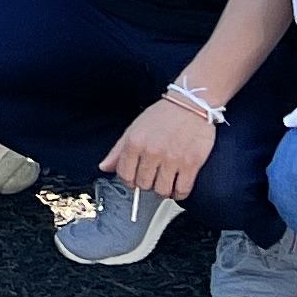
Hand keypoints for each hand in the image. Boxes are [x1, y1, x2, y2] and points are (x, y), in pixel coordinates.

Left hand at [99, 94, 217, 201]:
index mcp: (134, 142)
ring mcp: (171, 158)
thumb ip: (118, 151)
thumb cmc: (164, 115)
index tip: (134, 179)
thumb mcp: (135, 128)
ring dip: (162, 190)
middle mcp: (151, 151)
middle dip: (146, 184)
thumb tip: (104, 167)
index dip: (128, 180)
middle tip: (152, 176)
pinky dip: (179, 193)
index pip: (124, 175)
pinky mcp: (191, 163)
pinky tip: (177, 185)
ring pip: (161, 190)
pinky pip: (182, 190)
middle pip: (143, 185)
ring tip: (164, 181)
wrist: (191, 104)